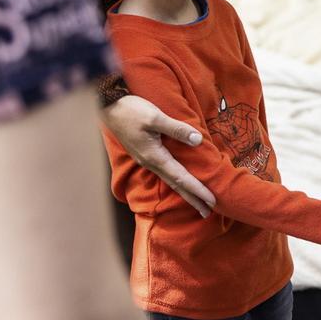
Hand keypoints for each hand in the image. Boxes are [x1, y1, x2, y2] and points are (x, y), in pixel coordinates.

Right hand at [100, 95, 214, 217]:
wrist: (108, 107)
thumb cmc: (131, 111)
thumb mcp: (155, 117)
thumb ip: (177, 129)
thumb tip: (197, 140)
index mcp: (154, 157)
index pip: (181, 178)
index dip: (197, 190)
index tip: (212, 201)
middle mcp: (150, 163)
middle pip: (176, 185)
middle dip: (193, 199)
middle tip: (208, 212)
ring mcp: (146, 160)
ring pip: (170, 180)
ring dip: (185, 192)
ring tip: (198, 202)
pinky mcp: (144, 154)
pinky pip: (164, 172)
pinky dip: (176, 181)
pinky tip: (180, 182)